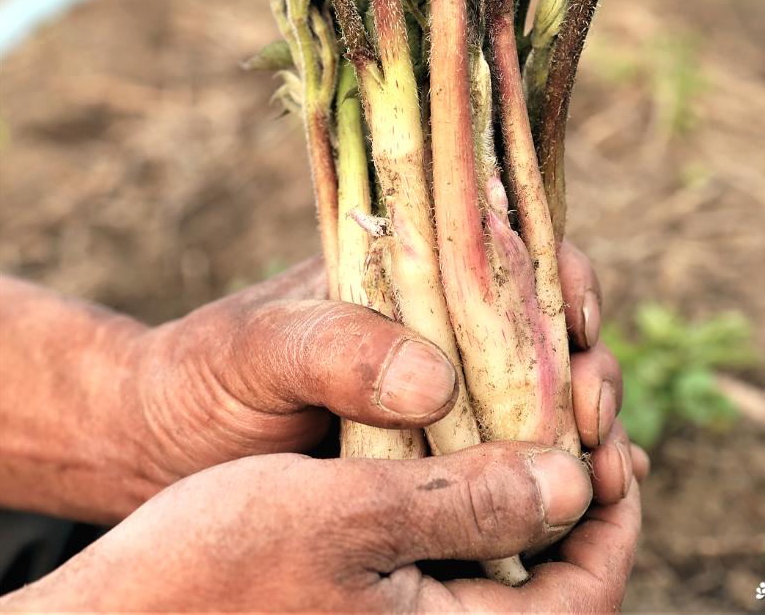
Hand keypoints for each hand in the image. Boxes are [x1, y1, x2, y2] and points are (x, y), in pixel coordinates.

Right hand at [2, 445, 640, 613]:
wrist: (120, 608)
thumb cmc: (217, 565)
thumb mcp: (346, 519)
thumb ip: (465, 506)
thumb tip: (575, 480)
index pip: (589, 590)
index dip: (615, 501)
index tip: (609, 416)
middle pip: (559, 564)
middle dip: (580, 469)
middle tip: (579, 381)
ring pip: (511, 543)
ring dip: (531, 463)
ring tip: (534, 383)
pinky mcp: (379, 591)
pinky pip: (459, 535)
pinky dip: (478, 474)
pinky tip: (470, 415)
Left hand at [129, 244, 645, 507]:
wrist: (157, 450)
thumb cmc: (204, 377)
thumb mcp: (259, 347)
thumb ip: (337, 349)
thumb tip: (436, 383)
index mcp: (410, 278)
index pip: (511, 257)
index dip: (563, 281)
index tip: (579, 324)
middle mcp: (441, 335)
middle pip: (548, 336)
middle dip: (589, 370)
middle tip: (594, 421)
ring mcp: (445, 406)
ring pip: (547, 406)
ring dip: (590, 434)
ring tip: (606, 475)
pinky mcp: (437, 472)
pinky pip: (517, 471)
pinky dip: (563, 484)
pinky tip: (596, 507)